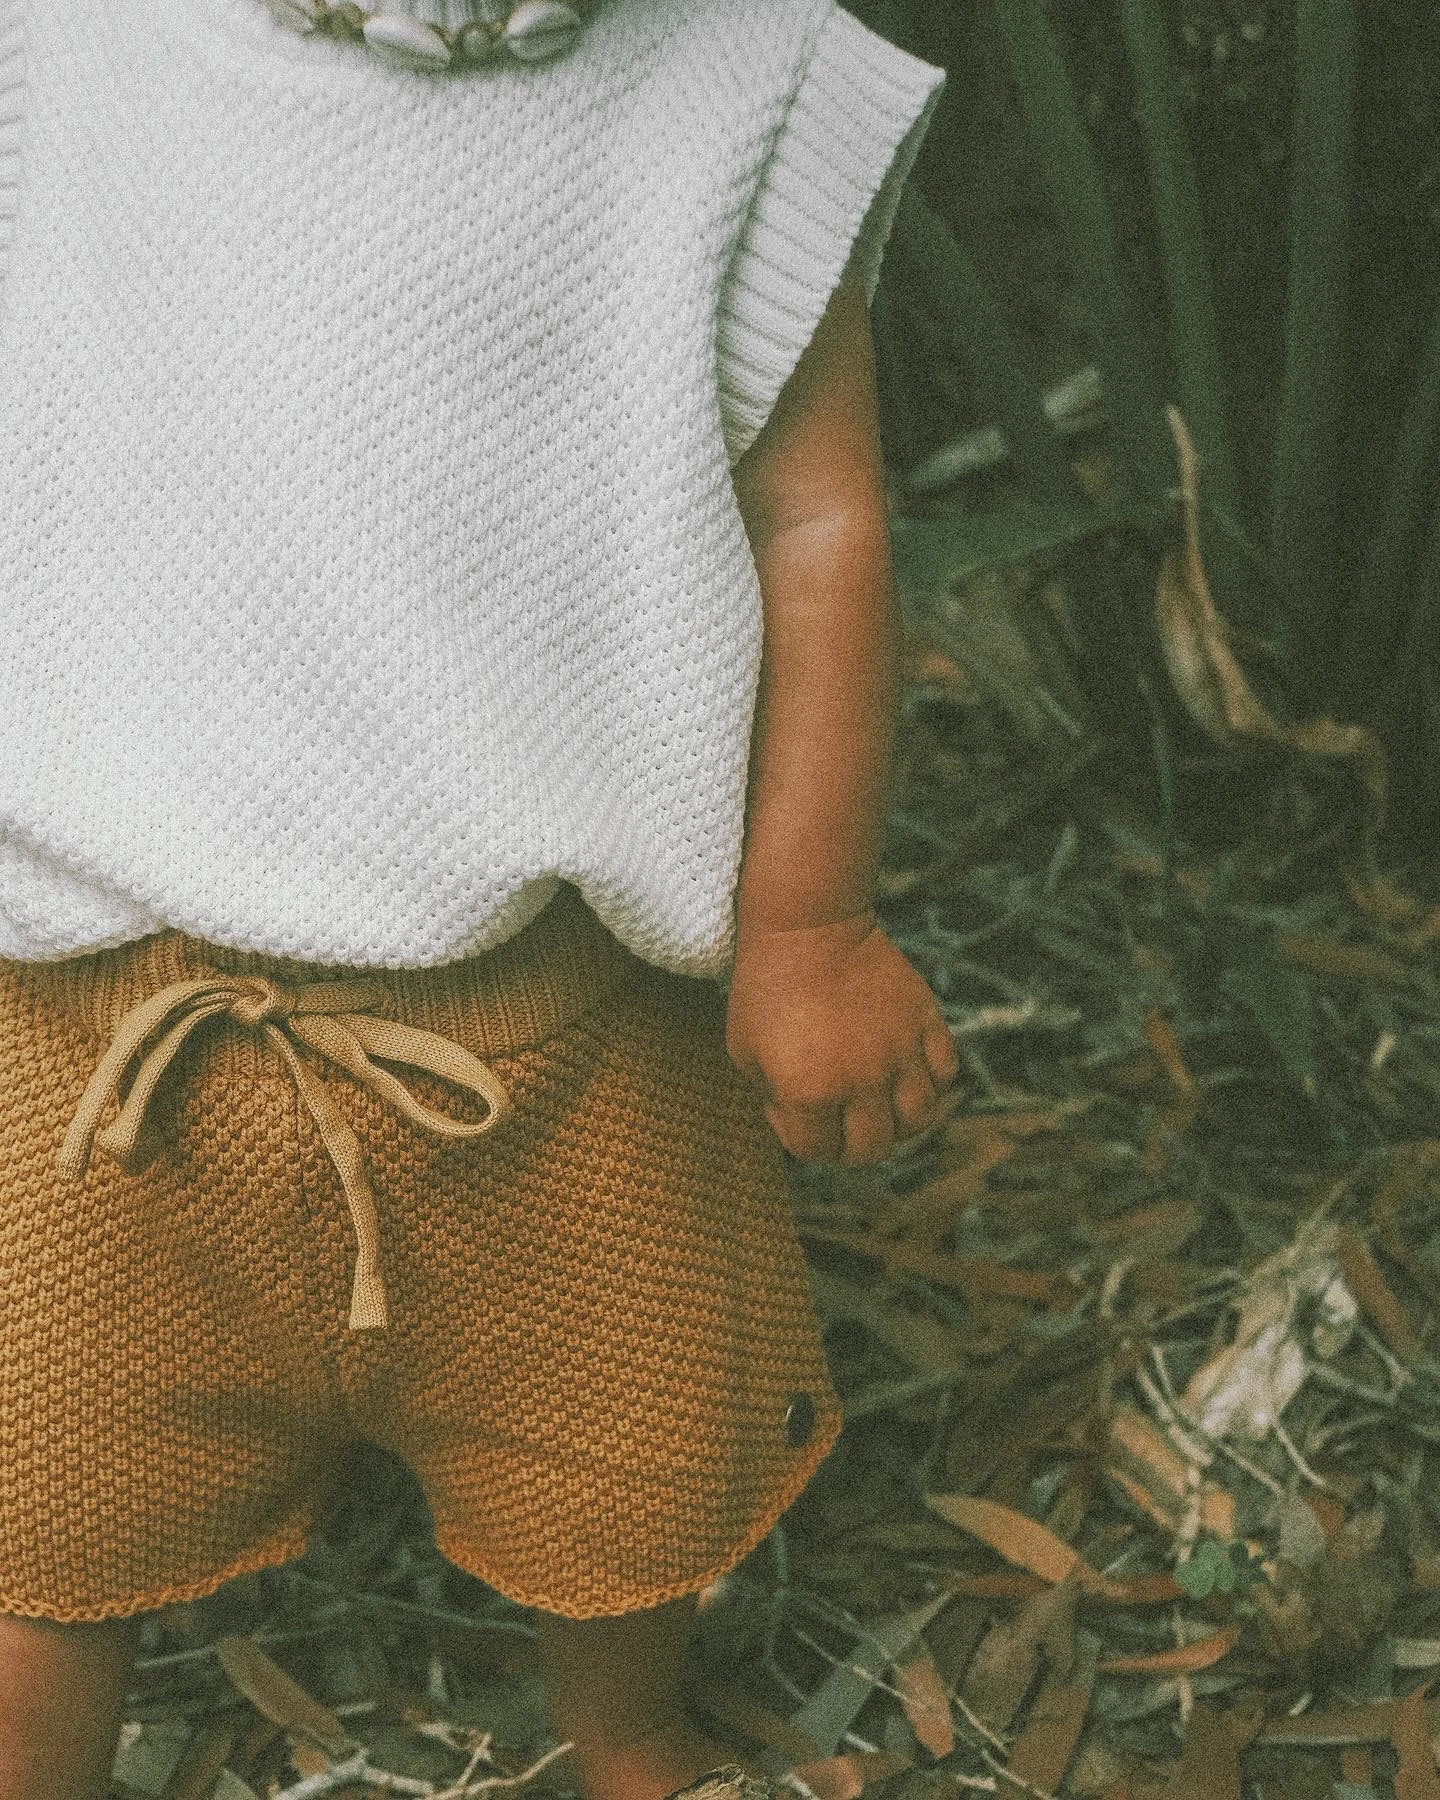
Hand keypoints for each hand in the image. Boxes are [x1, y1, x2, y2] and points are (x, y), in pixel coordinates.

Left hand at [726, 911, 959, 1164]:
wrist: (806, 926)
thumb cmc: (766, 989)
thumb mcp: (745, 1052)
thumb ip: (774, 1100)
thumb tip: (802, 1125)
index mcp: (809, 1093)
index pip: (817, 1151)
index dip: (800, 1134)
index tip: (790, 1103)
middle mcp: (860, 1081)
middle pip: (872, 1148)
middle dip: (849, 1141)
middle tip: (837, 1115)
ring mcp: (899, 1052)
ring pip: (918, 1118)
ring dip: (895, 1119)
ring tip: (876, 1098)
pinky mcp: (924, 1022)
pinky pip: (945, 1072)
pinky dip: (930, 1081)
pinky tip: (905, 1069)